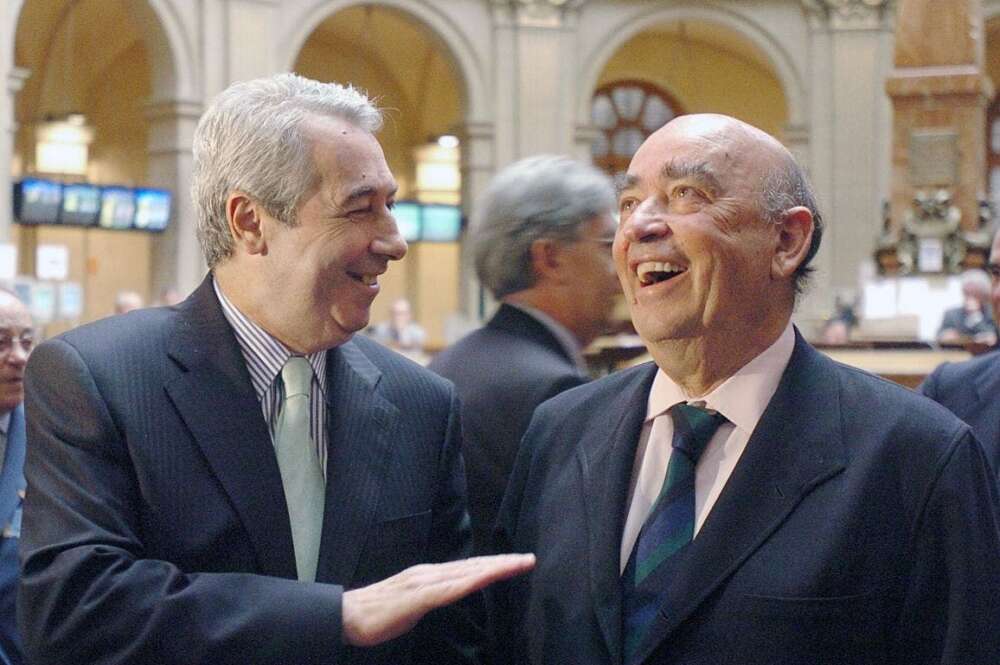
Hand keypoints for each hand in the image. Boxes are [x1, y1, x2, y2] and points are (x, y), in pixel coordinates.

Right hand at [341, 553, 534, 646]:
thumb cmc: (377, 614)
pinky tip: (486, 579)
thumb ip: (433, 598)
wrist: (346, 616)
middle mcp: (430, 572)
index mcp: (430, 575)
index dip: (494, 564)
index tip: (517, 563)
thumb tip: (450, 598)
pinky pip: (450, 589)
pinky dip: (471, 581)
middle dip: (503, 563)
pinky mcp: (417, 596)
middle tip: (529, 559)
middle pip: (474, 566)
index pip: (469, 568)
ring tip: (517, 565)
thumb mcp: (414, 605)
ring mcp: (424, 582)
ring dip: (494, 568)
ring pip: (467, 573)